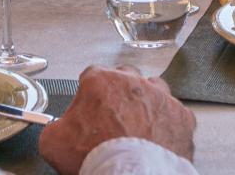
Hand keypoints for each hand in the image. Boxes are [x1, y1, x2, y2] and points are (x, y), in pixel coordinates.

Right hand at [39, 65, 194, 173]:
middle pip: (125, 78)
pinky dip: (168, 126)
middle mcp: (133, 82)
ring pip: (154, 91)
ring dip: (146, 104)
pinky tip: (159, 140)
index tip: (90, 111)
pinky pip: (175, 115)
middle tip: (114, 119)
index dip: (90, 95)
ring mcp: (160, 97)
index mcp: (100, 81)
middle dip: (119, 94)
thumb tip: (57, 130)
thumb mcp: (53, 143)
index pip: (92, 76)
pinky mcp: (181, 117)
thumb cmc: (96, 158)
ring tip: (139, 129)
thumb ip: (54, 127)